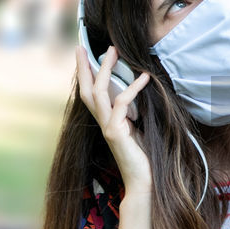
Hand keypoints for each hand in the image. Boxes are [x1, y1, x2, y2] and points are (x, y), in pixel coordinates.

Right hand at [75, 44, 151, 189]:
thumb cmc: (146, 156)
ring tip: (114, 51)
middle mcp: (103, 122)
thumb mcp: (140, 128)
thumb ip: (135, 111)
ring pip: (99, 92)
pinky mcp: (115, 133)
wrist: (145, 182)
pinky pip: (122, 103)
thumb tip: (141, 88)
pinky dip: (133, 88)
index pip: (91, 94)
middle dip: (84, 67)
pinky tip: (145, 77)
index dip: (86, 74)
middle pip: (87, 90)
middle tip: (82, 46)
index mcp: (108, 121)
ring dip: (106, 69)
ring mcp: (107, 127)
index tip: (84, 55)